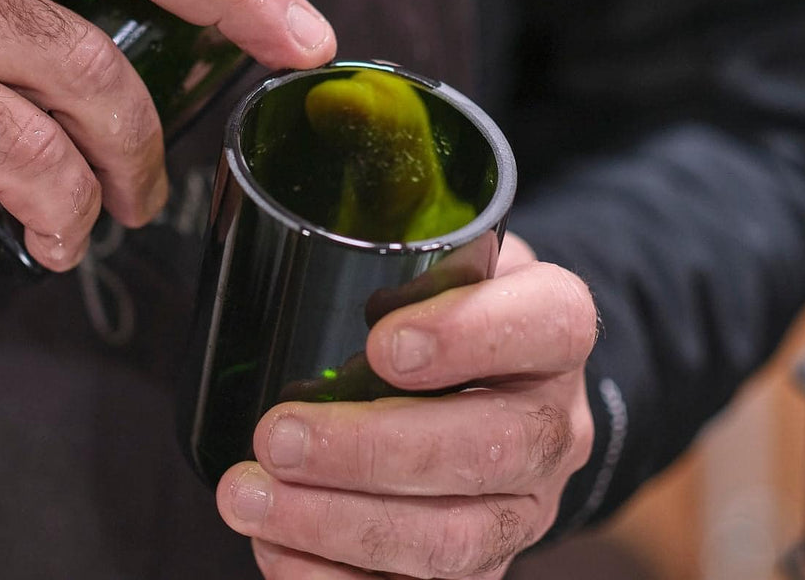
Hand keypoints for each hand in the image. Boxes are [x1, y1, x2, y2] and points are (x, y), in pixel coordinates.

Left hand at [216, 234, 597, 577]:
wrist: (496, 386)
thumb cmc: (448, 309)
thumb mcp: (447, 259)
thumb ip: (405, 255)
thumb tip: (303, 266)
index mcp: (554, 330)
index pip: (549, 324)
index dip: (470, 338)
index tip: (384, 345)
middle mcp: (554, 425)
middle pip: (490, 449)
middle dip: (371, 450)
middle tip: (277, 434)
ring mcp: (523, 508)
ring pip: (454, 540)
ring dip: (339, 523)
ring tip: (250, 497)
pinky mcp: (483, 570)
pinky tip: (274, 551)